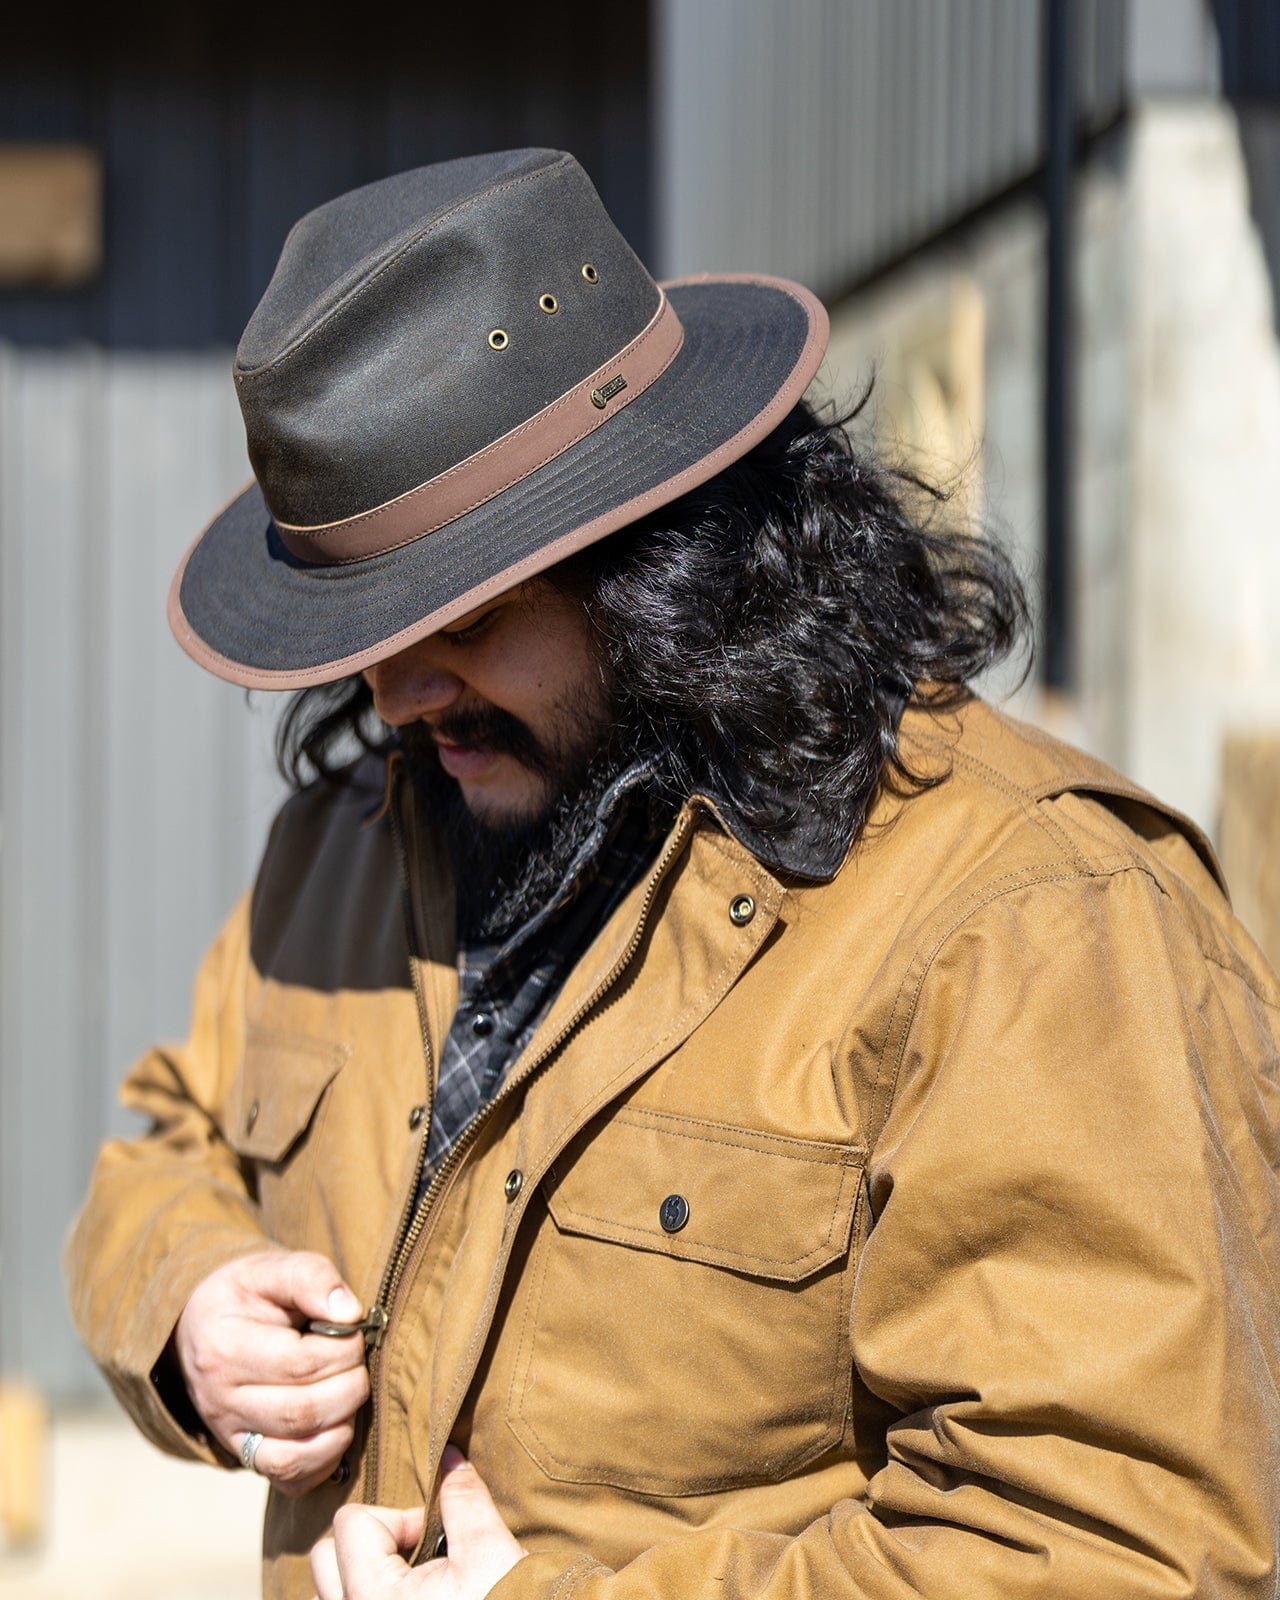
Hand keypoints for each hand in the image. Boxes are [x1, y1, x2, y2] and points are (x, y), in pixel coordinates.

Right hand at [174, 1249, 370, 1495]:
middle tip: (358, 1362)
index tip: (355, 1330)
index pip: (300, 1363)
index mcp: (223, 1348)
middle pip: (302, 1413)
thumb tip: (350, 1312)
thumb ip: (311, 1278)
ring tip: (349, 1391)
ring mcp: (229, 1435)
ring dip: (341, 1427)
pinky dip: (323, 1460)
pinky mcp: (244, 1456)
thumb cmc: (248, 1295)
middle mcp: (219, 1400)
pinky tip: (336, 1425)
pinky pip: (287, 1478)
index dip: (344, 1349)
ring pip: (293, 1455)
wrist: (202, 1326)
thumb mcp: (271, 1268)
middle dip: (350, 1387)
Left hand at [310, 1449, 524, 1598]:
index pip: (351, 1522)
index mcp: (372, 1597)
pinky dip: (363, 1599)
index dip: (398, 1517)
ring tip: (406, 1583)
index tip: (433, 1538)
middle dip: (370, 1543)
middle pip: (326, 1556)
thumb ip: (463, 1497)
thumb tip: (449, 1457)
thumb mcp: (490, 1551)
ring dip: (360, 1576)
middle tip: (415, 1555)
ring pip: (329, 1592)